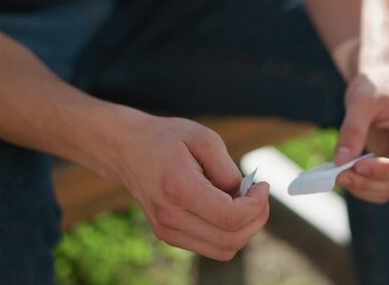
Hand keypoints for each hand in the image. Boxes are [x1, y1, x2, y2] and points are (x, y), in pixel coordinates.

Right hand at [109, 114, 269, 260]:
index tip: (261, 186)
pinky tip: (226, 207)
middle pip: (231, 240)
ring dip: (244, 228)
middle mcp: (171, 216)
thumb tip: (245, 194)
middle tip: (258, 194)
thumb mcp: (203, 139)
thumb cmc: (166, 138)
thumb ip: (228, 169)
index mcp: (179, 188)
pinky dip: (228, 232)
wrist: (126, 148)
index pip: (230, 217)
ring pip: (223, 250)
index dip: (256, 206)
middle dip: (256, 219)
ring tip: (243, 201)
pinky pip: (211, 246)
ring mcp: (167, 230)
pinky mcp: (168, 235)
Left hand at [334, 68, 388, 203]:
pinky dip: (365, 188)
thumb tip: (341, 161)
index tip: (358, 166)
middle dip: (370, 182)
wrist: (378, 83)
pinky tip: (346, 177)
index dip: (386, 170)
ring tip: (339, 176)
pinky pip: (383, 187)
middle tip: (339, 175)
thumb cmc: (374, 87)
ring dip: (365, 188)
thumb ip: (352, 130)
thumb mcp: (360, 102)